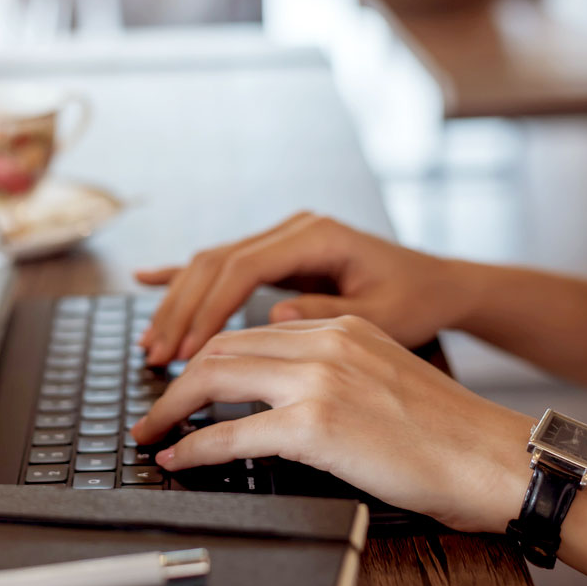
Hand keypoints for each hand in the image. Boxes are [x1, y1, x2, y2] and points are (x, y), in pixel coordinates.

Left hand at [131, 315, 530, 532]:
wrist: (493, 460)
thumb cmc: (448, 434)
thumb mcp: (385, 374)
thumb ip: (334, 367)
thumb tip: (280, 389)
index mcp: (342, 327)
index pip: (251, 331)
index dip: (207, 355)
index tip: (185, 379)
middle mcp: (326, 342)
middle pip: (223, 346)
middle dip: (178, 378)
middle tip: (154, 409)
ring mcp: (320, 380)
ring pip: (217, 377)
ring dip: (173, 407)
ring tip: (153, 433)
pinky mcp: (317, 425)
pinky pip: (232, 433)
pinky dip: (194, 446)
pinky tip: (179, 458)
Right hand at [136, 212, 475, 363]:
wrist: (437, 285)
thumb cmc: (418, 302)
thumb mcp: (385, 317)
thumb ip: (330, 317)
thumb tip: (275, 317)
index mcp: (318, 236)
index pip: (244, 268)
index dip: (209, 309)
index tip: (186, 351)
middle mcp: (294, 229)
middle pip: (217, 262)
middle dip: (182, 310)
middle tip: (157, 356)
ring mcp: (283, 238)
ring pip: (212, 263)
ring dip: (179, 303)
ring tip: (152, 343)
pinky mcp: (278, 255)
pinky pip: (223, 264)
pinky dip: (185, 277)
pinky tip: (148, 280)